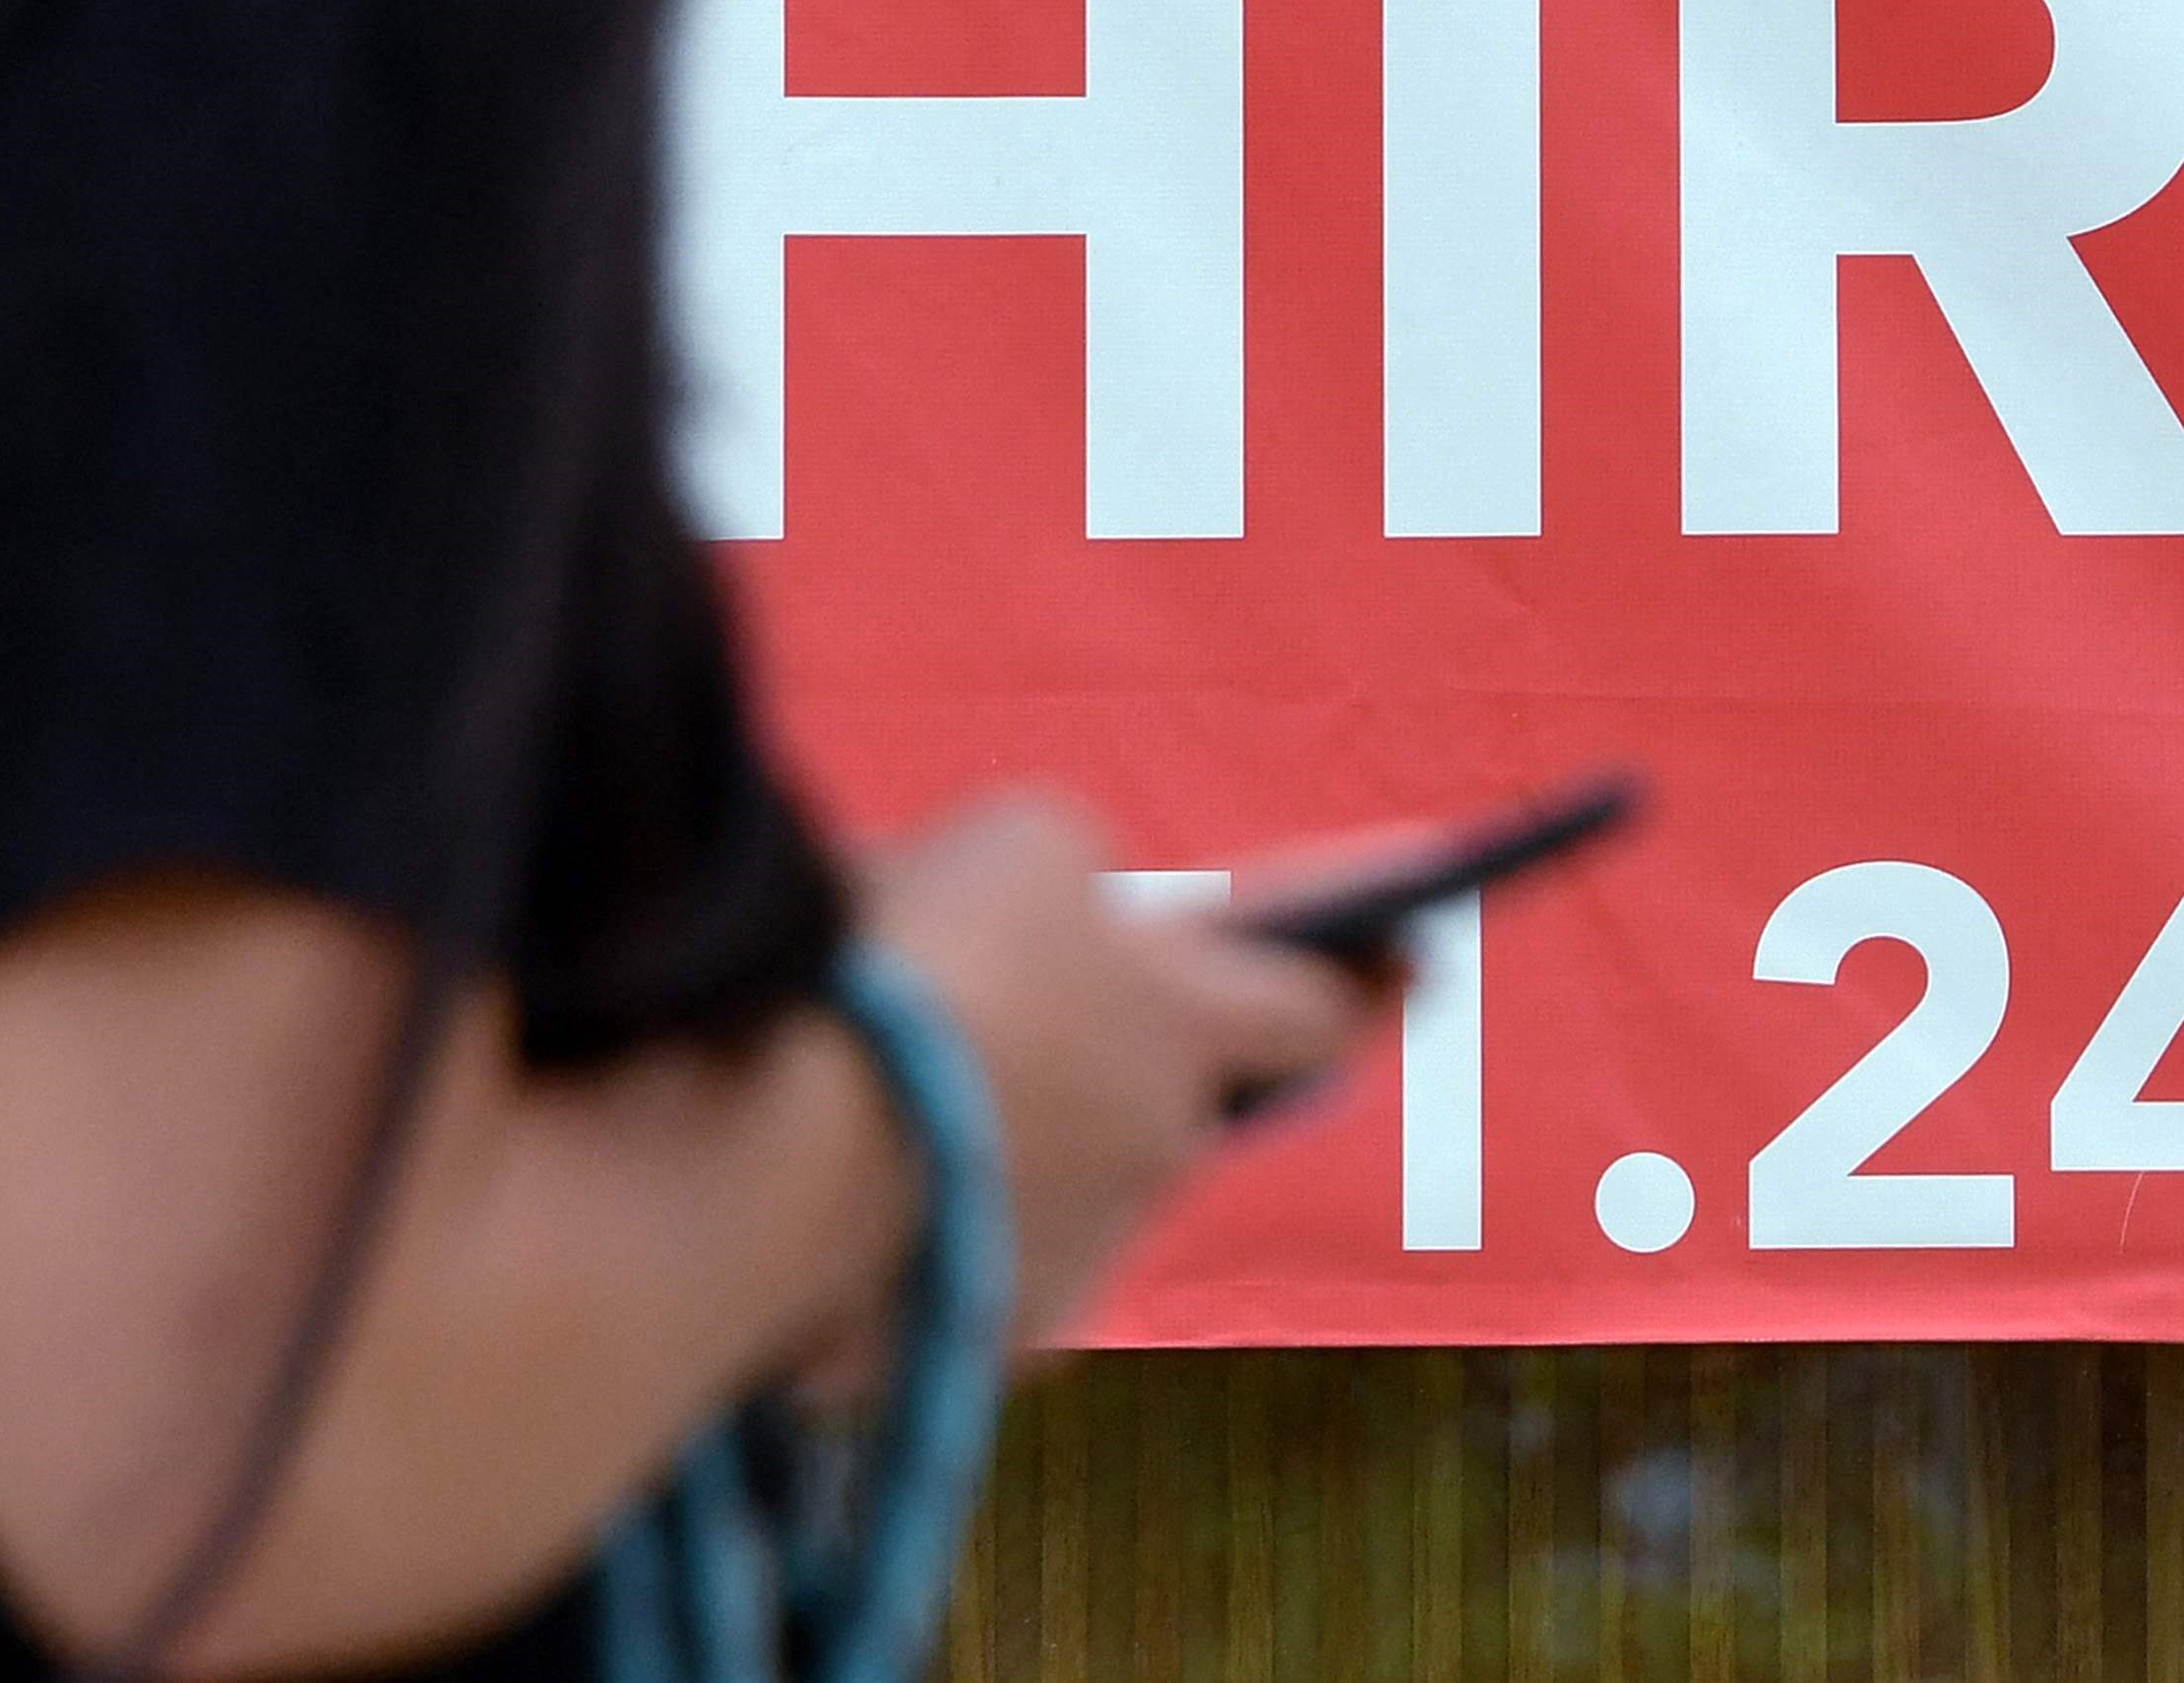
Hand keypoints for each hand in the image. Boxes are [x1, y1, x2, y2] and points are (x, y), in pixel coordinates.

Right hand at [860, 793, 1372, 1347]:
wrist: (775, 1141)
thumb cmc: (919, 954)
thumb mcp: (1024, 841)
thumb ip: (1082, 883)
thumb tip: (1071, 932)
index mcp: (1192, 1025)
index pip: (1316, 1012)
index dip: (1359, 983)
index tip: (1409, 959)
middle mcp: (1160, 1152)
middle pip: (1174, 1100)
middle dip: (1118, 1059)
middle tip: (1017, 1011)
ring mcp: (1077, 1259)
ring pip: (1075, 1186)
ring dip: (1024, 1142)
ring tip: (907, 1094)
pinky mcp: (986, 1342)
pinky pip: (988, 1264)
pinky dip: (947, 1228)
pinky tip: (871, 1187)